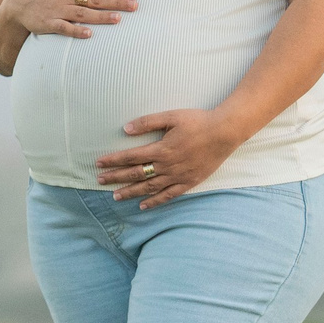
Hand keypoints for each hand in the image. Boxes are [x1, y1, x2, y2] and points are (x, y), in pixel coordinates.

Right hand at [1, 0, 139, 38]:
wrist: (19, 2)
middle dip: (116, 1)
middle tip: (135, 5)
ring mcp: (58, 10)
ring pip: (82, 13)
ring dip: (100, 16)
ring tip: (118, 19)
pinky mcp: (48, 23)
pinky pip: (63, 28)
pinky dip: (75, 31)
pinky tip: (88, 34)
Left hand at [95, 109, 243, 207]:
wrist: (224, 133)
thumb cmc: (198, 121)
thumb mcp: (171, 116)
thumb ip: (148, 122)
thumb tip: (126, 129)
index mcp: (161, 149)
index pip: (131, 157)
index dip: (113, 161)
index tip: (99, 164)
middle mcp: (167, 166)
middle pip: (136, 174)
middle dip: (116, 177)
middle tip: (100, 181)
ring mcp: (177, 176)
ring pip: (149, 188)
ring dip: (130, 192)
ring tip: (115, 196)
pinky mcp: (188, 183)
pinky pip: (168, 195)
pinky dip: (154, 201)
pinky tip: (142, 206)